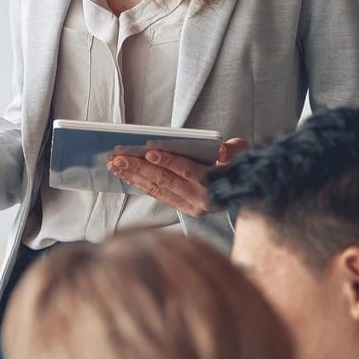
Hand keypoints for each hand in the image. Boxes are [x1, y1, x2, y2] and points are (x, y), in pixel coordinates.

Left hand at [107, 138, 247, 217]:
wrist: (244, 191)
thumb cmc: (238, 166)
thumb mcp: (242, 154)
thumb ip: (234, 150)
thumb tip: (223, 149)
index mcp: (215, 183)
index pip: (188, 170)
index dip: (169, 161)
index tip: (149, 152)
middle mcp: (201, 198)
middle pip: (166, 180)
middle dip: (140, 168)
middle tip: (118, 157)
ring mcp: (190, 206)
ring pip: (157, 189)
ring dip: (133, 176)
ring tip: (115, 165)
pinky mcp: (182, 208)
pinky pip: (156, 195)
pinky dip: (139, 184)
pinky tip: (124, 175)